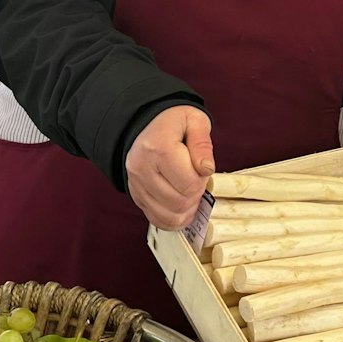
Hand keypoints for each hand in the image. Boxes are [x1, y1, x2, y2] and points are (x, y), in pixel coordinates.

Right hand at [125, 106, 214, 228]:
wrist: (148, 125)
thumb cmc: (175, 123)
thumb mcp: (195, 121)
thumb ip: (203, 144)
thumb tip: (206, 170)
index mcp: (158, 147)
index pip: (188, 183)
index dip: (202, 181)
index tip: (201, 169)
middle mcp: (141, 168)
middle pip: (179, 202)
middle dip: (196, 195)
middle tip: (196, 179)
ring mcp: (136, 184)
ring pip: (169, 216)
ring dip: (186, 209)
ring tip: (189, 191)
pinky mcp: (136, 196)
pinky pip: (158, 220)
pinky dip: (174, 218)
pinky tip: (181, 206)